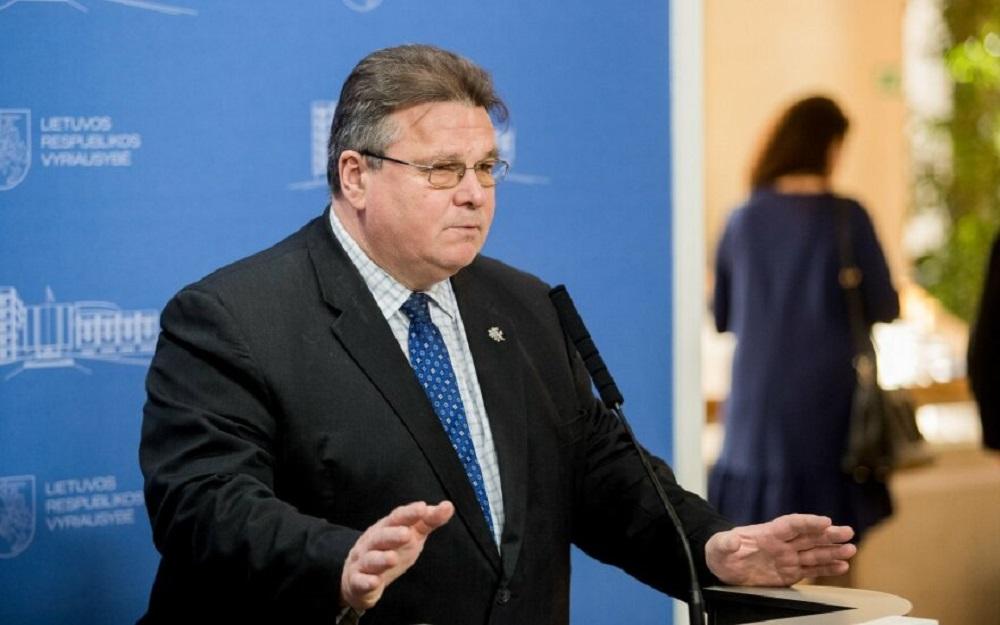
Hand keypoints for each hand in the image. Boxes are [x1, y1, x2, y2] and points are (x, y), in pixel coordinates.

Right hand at [340, 500, 454, 610]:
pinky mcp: (358, 581)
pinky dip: (366, 581)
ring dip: (380, 558)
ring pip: (370, 559)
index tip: (422, 508)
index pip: (397, 518)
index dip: (409, 513)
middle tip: (406, 534)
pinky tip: (374, 581)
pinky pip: (360, 581)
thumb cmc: (390, 549)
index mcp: (387, 528)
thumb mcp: (411, 534)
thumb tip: (449, 506)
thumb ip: (429, 521)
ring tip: (392, 558)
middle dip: (392, 535)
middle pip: (381, 536)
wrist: (358, 574)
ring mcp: (363, 561)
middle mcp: (373, 542)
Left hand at [705, 514, 856, 585]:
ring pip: (814, 553)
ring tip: (850, 550)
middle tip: (847, 532)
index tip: (824, 521)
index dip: (807, 522)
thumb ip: (726, 544)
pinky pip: (812, 569)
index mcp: (767, 533)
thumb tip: (731, 541)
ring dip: (832, 551)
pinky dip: (827, 568)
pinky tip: (842, 566)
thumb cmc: (721, 551)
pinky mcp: (790, 572)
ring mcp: (788, 557)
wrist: (723, 566)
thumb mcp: (719, 546)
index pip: (791, 524)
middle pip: (809, 536)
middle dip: (828, 534)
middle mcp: (782, 544)